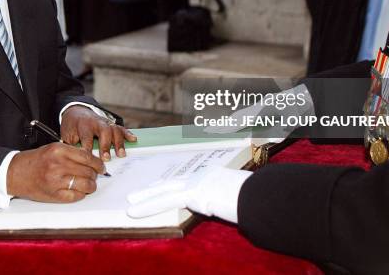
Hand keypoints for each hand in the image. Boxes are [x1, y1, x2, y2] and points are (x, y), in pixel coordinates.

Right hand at [7, 142, 104, 201]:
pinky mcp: (53, 195)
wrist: (15, 173)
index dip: (98, 163)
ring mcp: (56, 181)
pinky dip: (81, 194)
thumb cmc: (36, 160)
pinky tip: (79, 191)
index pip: (87, 157)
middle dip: (95, 175)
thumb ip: (71, 153)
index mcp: (59, 150)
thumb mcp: (53, 148)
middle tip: (95, 175)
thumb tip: (92, 160)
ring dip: (91, 186)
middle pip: (88, 171)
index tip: (101, 167)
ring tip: (89, 184)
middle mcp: (58, 165)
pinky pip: (76, 196)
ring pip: (86, 185)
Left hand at [61, 106, 136, 160]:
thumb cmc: (71, 127)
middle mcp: (95, 122)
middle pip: (103, 131)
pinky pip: (121, 128)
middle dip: (105, 145)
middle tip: (106, 158)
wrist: (75, 111)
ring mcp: (104, 122)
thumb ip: (71, 146)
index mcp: (82, 125)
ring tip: (121, 154)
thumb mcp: (67, 135)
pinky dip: (127, 133)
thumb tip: (74, 161)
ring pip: (114, 130)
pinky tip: (133, 139)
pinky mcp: (111, 124)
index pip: (86, 137)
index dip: (87, 149)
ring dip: (118, 142)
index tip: (89, 160)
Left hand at [126, 166, 251, 223]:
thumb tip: (232, 203)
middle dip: (153, 189)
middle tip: (137, 193)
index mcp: (211, 176)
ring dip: (144, 198)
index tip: (160, 186)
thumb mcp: (240, 195)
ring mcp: (196, 183)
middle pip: (171, 182)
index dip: (170, 184)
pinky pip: (164, 201)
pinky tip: (134, 212)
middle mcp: (201, 176)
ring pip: (163, 191)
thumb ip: (229, 196)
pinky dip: (147, 206)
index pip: (185, 180)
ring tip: (130, 204)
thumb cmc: (254, 196)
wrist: (258, 194)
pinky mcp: (192, 192)